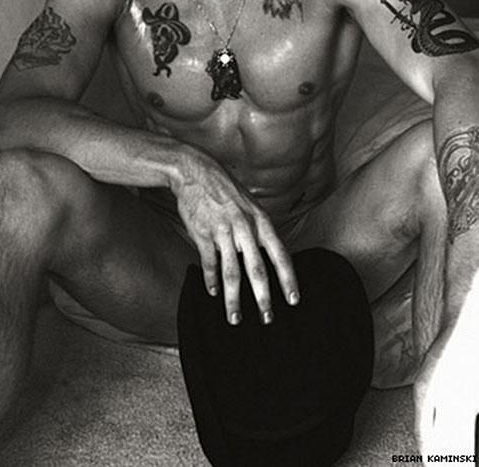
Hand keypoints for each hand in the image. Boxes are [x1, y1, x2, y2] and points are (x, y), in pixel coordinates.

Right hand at [173, 149, 299, 324]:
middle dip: (263, 297)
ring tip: (235, 318)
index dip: (288, 279)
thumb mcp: (251, 206)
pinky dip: (210, 281)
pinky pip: (209, 263)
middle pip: (257, 270)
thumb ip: (260, 231)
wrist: (196, 172)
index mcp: (261, 221)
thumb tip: (271, 257)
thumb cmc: (227, 191)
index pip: (280, 255)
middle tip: (267, 318)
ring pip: (231, 273)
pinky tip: (212, 293)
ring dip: (233, 299)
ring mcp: (223, 231)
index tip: (294, 300)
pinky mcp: (202, 234)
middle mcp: (245, 228)